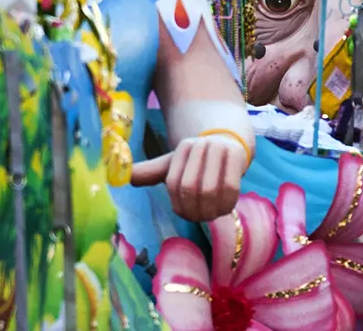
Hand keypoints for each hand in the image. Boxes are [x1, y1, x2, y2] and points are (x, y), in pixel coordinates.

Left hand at [130, 134, 249, 221]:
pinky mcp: (238, 156)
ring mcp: (221, 148)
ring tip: (209, 216)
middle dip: (193, 210)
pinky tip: (223, 210)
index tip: (183, 214)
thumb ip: (150, 172)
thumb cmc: (198, 163)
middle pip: (190, 188)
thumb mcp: (174, 166)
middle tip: (197, 218)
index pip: (174, 183)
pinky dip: (225, 205)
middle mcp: (201, 145)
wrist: (230, 146)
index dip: (178, 205)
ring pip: (209, 190)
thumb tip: (124, 178)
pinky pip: (230, 189)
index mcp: (184, 148)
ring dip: (209, 210)